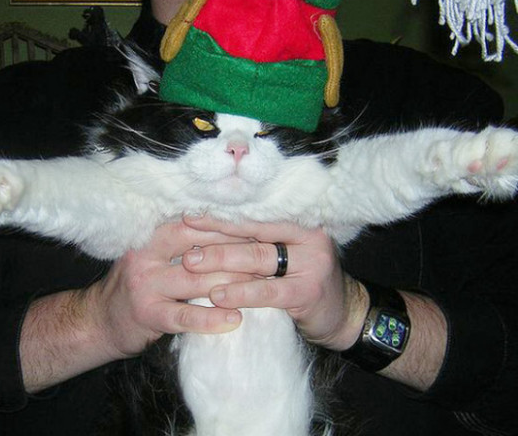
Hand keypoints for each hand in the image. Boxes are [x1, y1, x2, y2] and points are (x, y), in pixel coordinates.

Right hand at [21, 220, 251, 392]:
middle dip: (234, 253)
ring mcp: (146, 286)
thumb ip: (178, 243)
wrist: (99, 321)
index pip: (193, 225)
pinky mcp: (148, 315)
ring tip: (262, 286)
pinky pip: (185, 316)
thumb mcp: (151, 256)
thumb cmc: (135, 285)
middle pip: (197, 249)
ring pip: (196, 281)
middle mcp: (146, 256)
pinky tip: (235, 320)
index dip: (225, 227)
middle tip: (267, 256)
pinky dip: (211, 319)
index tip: (257, 229)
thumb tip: (224, 229)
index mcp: (150, 237)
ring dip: (232, 284)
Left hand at [181, 216, 368, 350]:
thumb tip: (209, 233)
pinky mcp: (308, 291)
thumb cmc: (305, 281)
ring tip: (192, 263)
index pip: (255, 215)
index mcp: (299, 222)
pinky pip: (268, 291)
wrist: (345, 315)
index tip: (190, 215)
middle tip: (184, 236)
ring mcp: (311, 262)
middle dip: (215, 235)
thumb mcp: (287, 255)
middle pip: (253, 232)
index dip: (221, 215)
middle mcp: (308, 236)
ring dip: (221, 260)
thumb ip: (259, 242)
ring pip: (257, 257)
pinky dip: (241, 292)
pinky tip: (218, 296)